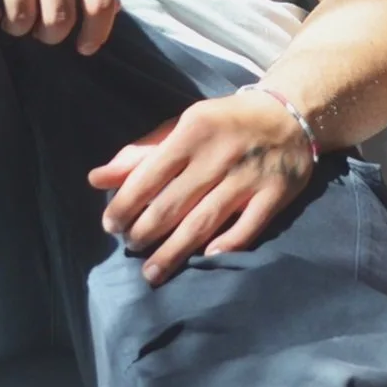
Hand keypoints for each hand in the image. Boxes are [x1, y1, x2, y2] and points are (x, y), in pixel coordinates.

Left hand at [90, 90, 315, 284]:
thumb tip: (96, 179)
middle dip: (144, 232)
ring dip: (174, 252)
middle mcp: (220, 154)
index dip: (124, 206)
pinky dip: (226, 246)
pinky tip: (205, 259)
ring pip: (204, 222)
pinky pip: (248, 228)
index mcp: (193, 130)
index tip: (110, 225)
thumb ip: (141, 153)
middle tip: (131, 247)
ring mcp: (249, 175)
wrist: (289, 113)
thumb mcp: (183, 126)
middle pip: (173, 205)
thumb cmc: (224, 123)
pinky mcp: (275, 193)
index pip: (149, 176)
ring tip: (152, 272)